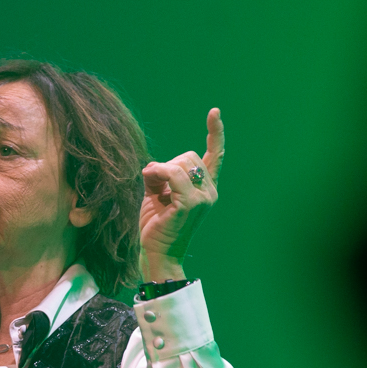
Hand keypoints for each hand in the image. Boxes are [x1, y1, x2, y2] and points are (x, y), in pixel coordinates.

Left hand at [138, 108, 223, 280]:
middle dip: (166, 166)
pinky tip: (151, 183)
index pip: (215, 155)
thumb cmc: (155, 226)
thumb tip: (156, 165)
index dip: (215, 133)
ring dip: (159, 172)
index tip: (214, 113)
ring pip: (179, 163)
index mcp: (205, 189)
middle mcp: (209, 192)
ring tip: (153, 193)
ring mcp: (202, 199)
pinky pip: (173, 174)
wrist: (154, 254)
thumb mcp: (158, 193)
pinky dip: (158, 173)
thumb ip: (162, 175)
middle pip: (187, 156)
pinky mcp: (190, 204)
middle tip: (154, 188)